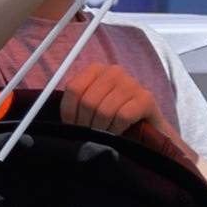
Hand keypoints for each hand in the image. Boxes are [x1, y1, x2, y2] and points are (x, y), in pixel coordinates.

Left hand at [60, 56, 193, 163]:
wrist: (147, 130)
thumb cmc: (113, 120)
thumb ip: (75, 107)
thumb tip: (59, 124)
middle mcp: (114, 71)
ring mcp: (131, 83)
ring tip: (103, 136)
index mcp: (96, 69)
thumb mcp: (90, 109)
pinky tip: (117, 133)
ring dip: (101, 130)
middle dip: (85, 125)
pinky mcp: (146, 98)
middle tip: (89, 136)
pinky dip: (116, 130)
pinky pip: (122, 116)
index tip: (73, 127)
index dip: (69, 113)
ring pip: (104, 110)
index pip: (74, 89)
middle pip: (88, 101)